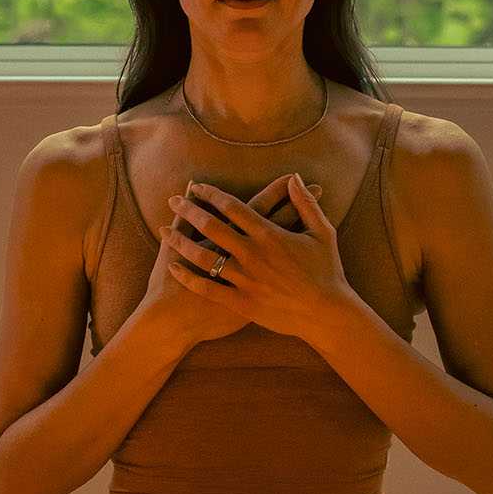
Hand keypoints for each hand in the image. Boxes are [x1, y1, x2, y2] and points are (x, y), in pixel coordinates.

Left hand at [162, 174, 350, 339]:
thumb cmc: (327, 272)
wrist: (327, 314)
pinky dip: (187, 276)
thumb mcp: (323, 233)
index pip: (233, 207)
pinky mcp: (241, 303)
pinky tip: (173, 266)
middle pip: (212, 226)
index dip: (212, 194)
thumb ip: (306, 204)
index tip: (197, 187)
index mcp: (270, 234)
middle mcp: (253, 254)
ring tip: (165, 230)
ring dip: (181, 241)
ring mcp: (245, 280)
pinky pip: (207, 287)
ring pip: (204, 256)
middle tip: (174, 200)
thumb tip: (296, 178)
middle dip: (189, 211)